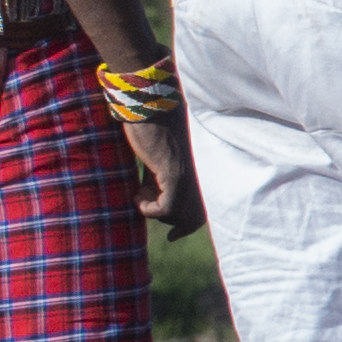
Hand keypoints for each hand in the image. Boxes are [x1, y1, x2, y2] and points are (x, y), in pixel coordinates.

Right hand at [114, 104, 200, 236]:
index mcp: (197, 172)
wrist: (147, 105)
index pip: (204, 209)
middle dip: (171, 222)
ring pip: (176, 215)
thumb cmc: (149, 126)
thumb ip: (163, 178)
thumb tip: (158, 199)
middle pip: (193, 218)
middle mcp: (199, 177)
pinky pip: (166, 208)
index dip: (189, 226)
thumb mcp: (159, 158)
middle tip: (151, 212)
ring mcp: (189, 177)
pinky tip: (137, 192)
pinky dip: (148, 207)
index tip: (174, 236)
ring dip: (154, 210)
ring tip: (141, 191)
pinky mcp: (174, 174)